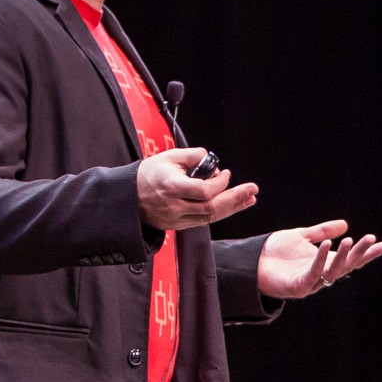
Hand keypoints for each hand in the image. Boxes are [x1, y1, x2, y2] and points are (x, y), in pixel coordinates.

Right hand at [139, 149, 258, 231]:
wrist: (128, 196)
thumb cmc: (148, 174)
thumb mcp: (168, 156)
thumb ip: (192, 156)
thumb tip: (212, 161)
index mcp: (172, 188)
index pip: (204, 191)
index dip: (220, 183)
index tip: (225, 173)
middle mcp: (175, 206)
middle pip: (212, 208)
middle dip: (236, 199)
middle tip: (252, 189)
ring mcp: (177, 218)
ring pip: (211, 217)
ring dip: (233, 208)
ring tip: (249, 199)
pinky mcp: (179, 225)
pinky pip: (204, 221)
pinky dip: (220, 213)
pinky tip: (233, 206)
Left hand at [257, 219, 381, 298]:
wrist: (249, 262)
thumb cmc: (274, 253)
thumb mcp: (301, 236)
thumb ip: (322, 232)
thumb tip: (345, 225)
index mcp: (324, 263)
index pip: (351, 259)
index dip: (367, 253)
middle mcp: (321, 274)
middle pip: (346, 265)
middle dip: (360, 253)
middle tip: (371, 239)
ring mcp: (310, 282)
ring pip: (333, 271)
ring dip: (344, 256)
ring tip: (352, 240)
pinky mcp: (297, 286)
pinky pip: (313, 272)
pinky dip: (321, 259)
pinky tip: (327, 245)